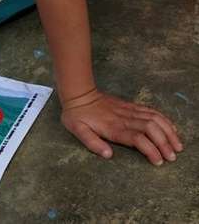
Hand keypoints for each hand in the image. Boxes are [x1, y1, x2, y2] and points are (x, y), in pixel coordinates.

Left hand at [61, 89, 182, 164]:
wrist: (79, 94)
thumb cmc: (77, 115)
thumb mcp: (77, 130)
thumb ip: (92, 143)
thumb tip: (108, 155)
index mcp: (113, 128)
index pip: (137, 139)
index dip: (150, 150)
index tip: (158, 161)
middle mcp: (124, 119)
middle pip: (151, 129)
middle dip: (165, 143)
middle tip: (172, 157)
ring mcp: (129, 111)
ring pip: (155, 119)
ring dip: (168, 132)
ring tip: (178, 145)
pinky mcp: (131, 106)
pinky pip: (151, 111)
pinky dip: (164, 119)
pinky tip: (171, 128)